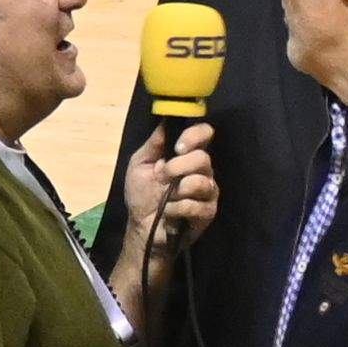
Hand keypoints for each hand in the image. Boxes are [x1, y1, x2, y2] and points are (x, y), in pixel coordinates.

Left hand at [124, 120, 217, 258]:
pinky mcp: (208, 212)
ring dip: (176, 191)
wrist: (142, 227)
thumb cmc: (141, 194)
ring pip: (201, 182)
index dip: (195, 136)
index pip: (204, 134)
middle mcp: (202, 171)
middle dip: (177, 168)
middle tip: (162, 177)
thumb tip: (165, 120)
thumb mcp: (139, 164)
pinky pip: (196, 205)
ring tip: (165, 199)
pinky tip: (169, 213)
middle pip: (203, 158)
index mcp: (187, 155)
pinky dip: (176, 209)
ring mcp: (208, 192)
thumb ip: (153, 144)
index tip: (178, 147)